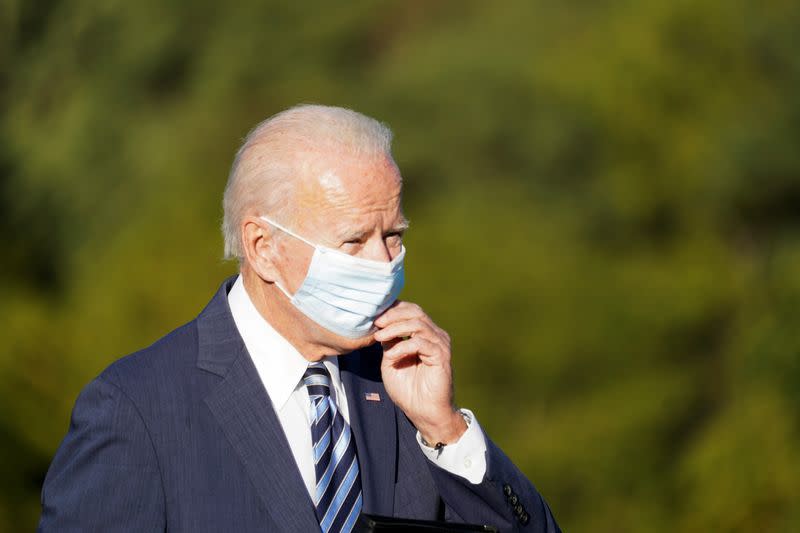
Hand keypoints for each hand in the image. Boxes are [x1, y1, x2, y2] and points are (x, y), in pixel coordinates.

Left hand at [373, 301, 466, 443]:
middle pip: (415, 312)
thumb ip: (389, 342)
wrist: (423, 412)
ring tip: (379, 337)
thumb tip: (380, 325)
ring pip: (418, 324)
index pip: (410, 310)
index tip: (374, 317)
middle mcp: (435, 335)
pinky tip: (391, 355)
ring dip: (395, 328)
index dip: (392, 309)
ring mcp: (440, 344)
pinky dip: (403, 346)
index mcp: (424, 334)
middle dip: (393, 315)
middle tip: (377, 323)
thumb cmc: (408, 389)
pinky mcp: (441, 356)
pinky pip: (421, 343)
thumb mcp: (391, 361)